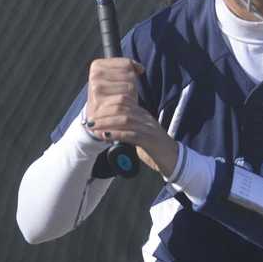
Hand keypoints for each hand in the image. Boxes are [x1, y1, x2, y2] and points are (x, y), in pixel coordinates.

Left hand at [85, 58, 177, 176]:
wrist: (173, 159)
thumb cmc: (153, 148)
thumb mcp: (139, 135)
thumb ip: (127, 129)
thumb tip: (107, 129)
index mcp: (143, 115)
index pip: (124, 102)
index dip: (107, 105)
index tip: (93, 112)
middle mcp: (146, 118)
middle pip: (123, 109)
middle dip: (103, 114)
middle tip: (89, 121)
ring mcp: (149, 128)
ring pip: (125, 120)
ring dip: (106, 123)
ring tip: (93, 128)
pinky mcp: (150, 140)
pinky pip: (131, 134)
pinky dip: (116, 134)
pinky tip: (105, 136)